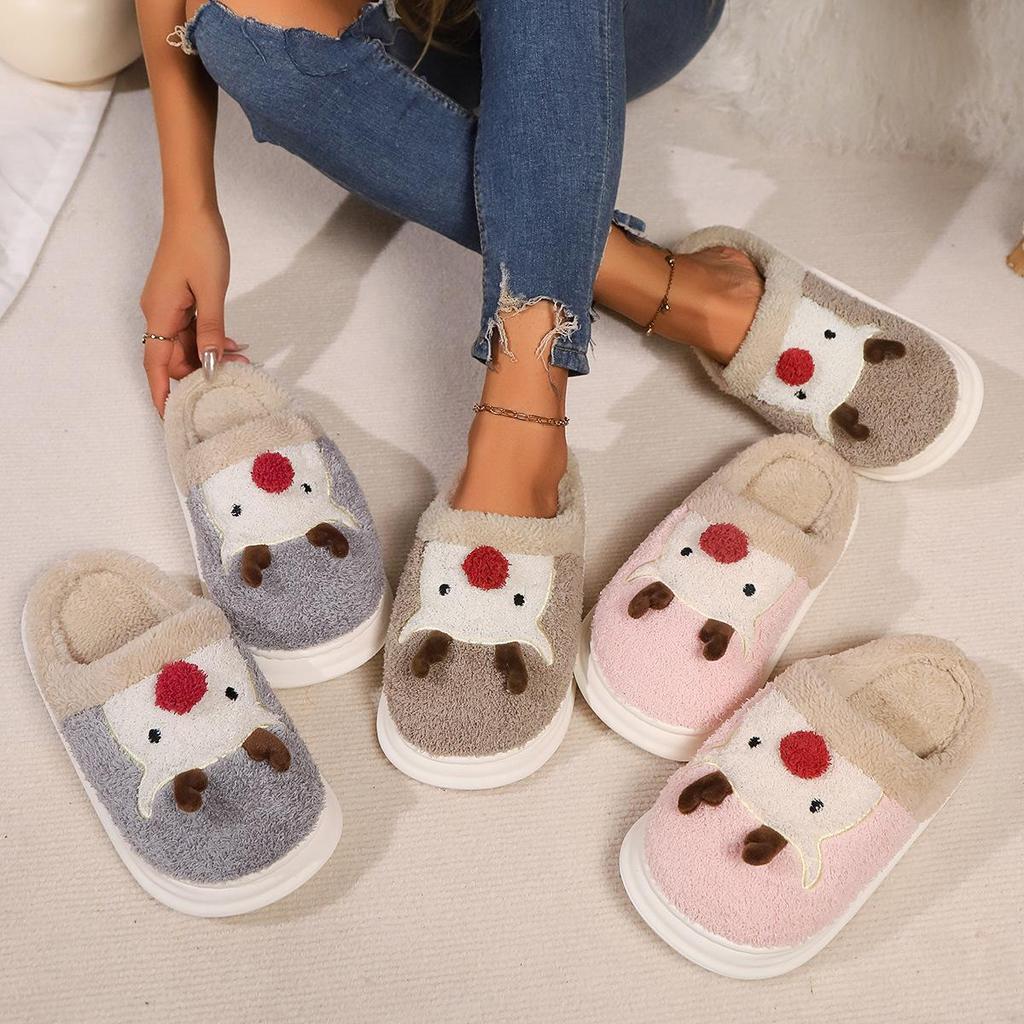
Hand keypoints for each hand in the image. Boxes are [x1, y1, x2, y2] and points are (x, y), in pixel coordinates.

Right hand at [140, 206, 247, 414]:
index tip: (171, 418)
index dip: (163, 393)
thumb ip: (212, 331)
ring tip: (242, 361)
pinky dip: (210, 340)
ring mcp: (167, 306)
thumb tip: (210, 364)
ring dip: (210, 356)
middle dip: (200, 374)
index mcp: (159, 315)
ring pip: (185, 345)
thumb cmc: (200, 244)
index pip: (156, 365)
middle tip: (235, 377)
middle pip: (173, 359)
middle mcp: (157, 313)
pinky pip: (191, 329)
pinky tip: (234, 344)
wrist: (193, 209)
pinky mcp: (178, 299)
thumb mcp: (212, 292)